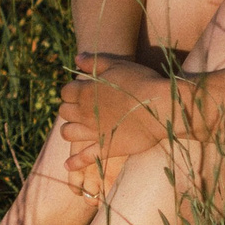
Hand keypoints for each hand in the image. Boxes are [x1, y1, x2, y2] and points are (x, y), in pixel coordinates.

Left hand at [58, 54, 172, 170]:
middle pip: (64, 112)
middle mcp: (84, 113)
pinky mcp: (106, 148)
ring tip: (76, 129)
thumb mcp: (116, 65)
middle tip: (80, 109)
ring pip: (68, 133)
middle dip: (69, 109)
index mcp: (84, 92)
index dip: (71, 91)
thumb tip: (76, 58)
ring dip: (69, 130)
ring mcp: (93, 132)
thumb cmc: (140, 82)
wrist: (160, 106)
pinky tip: (68, 166)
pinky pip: (85, 158)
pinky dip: (74, 163)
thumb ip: (94, 62)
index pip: (65, 92)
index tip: (81, 91)